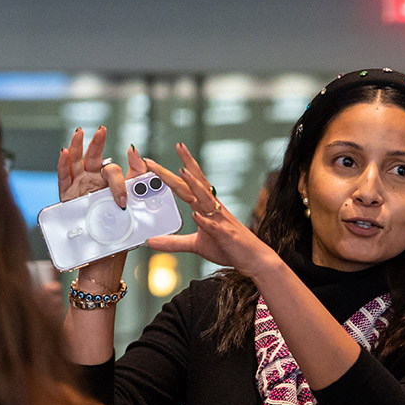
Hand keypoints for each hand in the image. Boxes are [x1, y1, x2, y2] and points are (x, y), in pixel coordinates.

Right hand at [57, 126, 131, 288]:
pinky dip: (63, 166)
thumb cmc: (120, 234)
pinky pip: (63, 180)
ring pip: (76, 164)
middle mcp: (93, 184)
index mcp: (110, 185)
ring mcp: (79, 190)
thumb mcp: (134, 209)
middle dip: (97, 144)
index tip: (125, 190)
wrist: (105, 259)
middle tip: (102, 130)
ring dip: (77, 147)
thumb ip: (138, 183)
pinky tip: (64, 152)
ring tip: (79, 132)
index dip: (120, 180)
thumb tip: (139, 158)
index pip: (114, 172)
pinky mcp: (67, 199)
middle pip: (94, 160)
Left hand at [143, 143, 276, 278]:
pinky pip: (213, 226)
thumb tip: (151, 241)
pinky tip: (195, 215)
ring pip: (205, 199)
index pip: (192, 182)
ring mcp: (220, 220)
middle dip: (185, 165)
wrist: (253, 259)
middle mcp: (213, 208)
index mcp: (206, 207)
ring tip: (182, 171)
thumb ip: (174, 242)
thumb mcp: (196, 245)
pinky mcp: (225, 235)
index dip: (184, 164)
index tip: (176, 149)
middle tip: (177, 145)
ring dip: (194, 185)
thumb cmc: (227, 247)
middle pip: (196, 183)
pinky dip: (204, 221)